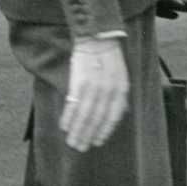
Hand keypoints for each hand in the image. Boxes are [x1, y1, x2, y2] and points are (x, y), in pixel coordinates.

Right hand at [61, 37, 128, 151]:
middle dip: (88, 135)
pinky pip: (73, 104)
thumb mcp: (121, 75)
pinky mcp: (79, 81)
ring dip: (77, 131)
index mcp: (121, 88)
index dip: (105, 131)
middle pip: (97, 119)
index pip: (113, 116)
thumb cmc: (108, 58)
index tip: (97, 142)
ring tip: (71, 141)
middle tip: (80, 147)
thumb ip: (119, 94)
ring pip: (85, 115)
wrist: (97, 38)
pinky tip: (64, 126)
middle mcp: (109, 89)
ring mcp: (94, 86)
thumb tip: (122, 114)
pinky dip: (68, 117)